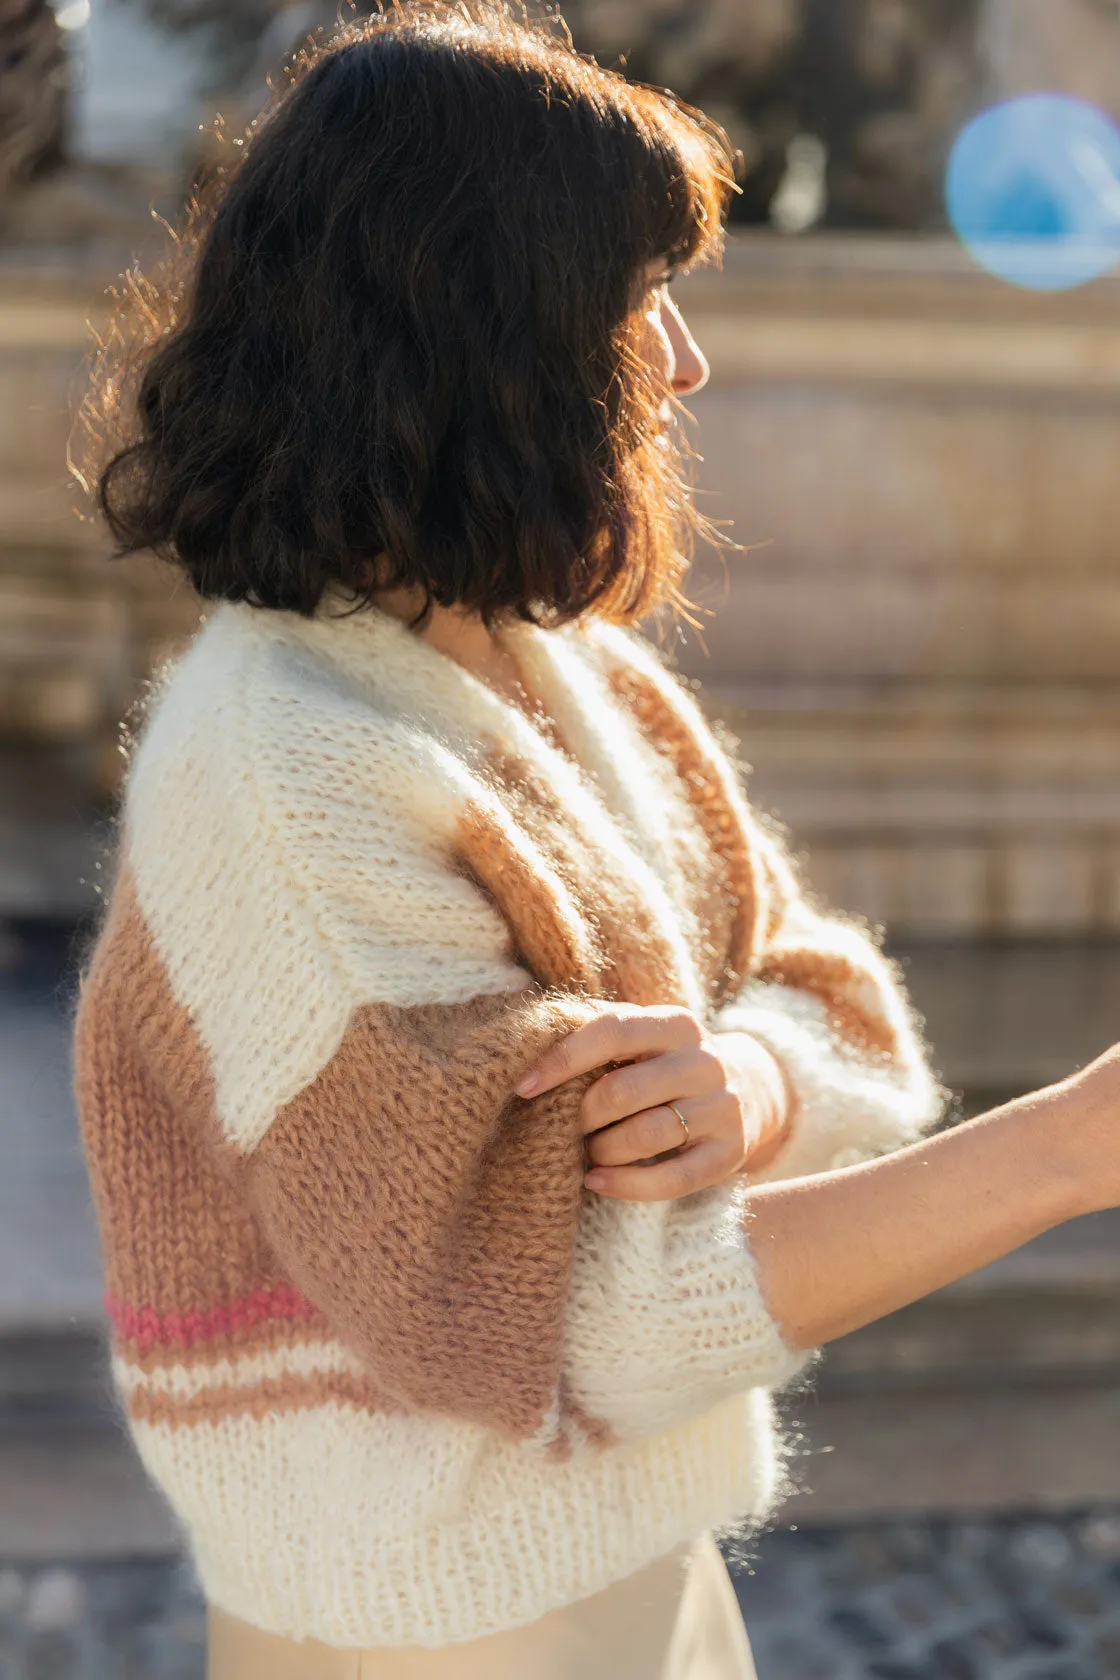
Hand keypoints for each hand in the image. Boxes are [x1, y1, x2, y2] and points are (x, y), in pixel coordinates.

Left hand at [515, 1005, 790, 1200]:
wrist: (747, 1091)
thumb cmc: (664, 1064)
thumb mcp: (641, 1037)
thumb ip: (594, 1029)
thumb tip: (530, 1032)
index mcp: (675, 1024)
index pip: (613, 1030)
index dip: (563, 1059)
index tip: (523, 1087)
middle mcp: (704, 1061)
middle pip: (623, 1091)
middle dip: (581, 1115)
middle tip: (564, 1126)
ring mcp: (722, 1107)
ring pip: (646, 1136)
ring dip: (603, 1150)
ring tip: (588, 1152)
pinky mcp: (730, 1151)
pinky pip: (673, 1178)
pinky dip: (628, 1185)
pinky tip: (598, 1181)